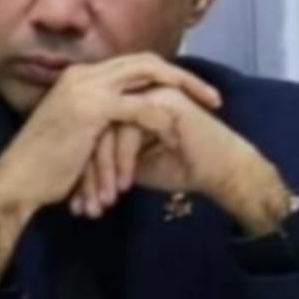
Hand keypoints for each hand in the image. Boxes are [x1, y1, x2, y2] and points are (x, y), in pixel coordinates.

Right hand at [0, 54, 220, 212]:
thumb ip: (99, 120)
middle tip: (212, 96)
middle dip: (183, 75)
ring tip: (207, 106)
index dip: (164, 74)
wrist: (17, 180)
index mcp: (81, 77)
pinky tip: (178, 127)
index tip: (190, 91)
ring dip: (182, 88)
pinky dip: (161, 115)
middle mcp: (84, 74)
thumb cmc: (46, 164)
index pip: (132, 64)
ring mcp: (86, 88)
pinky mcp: (90, 109)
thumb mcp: (75, 133)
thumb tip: (125, 125)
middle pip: (146, 61)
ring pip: (147, 74)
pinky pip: (137, 106)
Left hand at [69, 78, 221, 217]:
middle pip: (93, 127)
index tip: (77, 204)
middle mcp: (132, 93)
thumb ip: (107, 156)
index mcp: (122, 104)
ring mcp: (148, 92)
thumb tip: (77, 171)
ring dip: (103, 170)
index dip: (82, 168)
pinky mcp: (164, 100)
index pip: (88, 130)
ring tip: (104, 203)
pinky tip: (124, 186)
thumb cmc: (176, 167)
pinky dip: (123, 160)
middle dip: (87, 171)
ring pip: (107, 127)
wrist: (221, 171)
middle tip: (85, 207)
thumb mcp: (130, 165)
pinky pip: (129, 128)